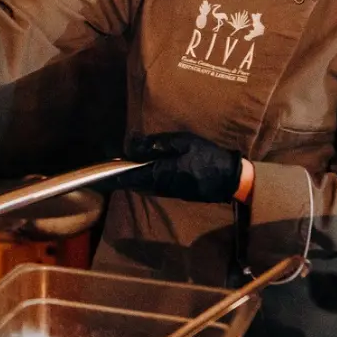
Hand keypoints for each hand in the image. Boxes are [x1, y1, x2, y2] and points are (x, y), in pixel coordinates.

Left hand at [119, 131, 242, 203]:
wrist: (229, 178)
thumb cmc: (205, 156)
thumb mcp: (181, 142)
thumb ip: (155, 143)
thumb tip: (132, 143)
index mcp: (159, 173)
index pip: (131, 177)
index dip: (118, 175)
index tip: (107, 172)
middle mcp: (161, 186)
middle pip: (136, 184)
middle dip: (126, 176)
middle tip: (119, 166)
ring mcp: (170, 192)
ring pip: (146, 187)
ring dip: (137, 179)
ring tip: (131, 168)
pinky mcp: (178, 194)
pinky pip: (156, 189)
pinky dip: (148, 181)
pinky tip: (149, 172)